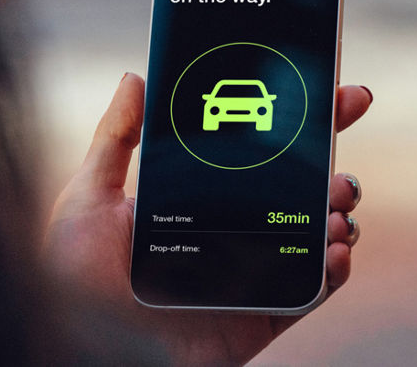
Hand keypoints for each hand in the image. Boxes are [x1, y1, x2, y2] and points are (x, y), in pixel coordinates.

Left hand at [43, 73, 370, 364]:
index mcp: (199, 197)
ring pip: (315, 232)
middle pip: (299, 184)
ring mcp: (252, 273)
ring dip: (337, 209)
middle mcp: (232, 230)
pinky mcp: (263, 315)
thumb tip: (135, 76)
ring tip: (333, 203)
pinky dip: (334, 268)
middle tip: (343, 134)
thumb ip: (114, 139)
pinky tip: (333, 249)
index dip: (300, 119)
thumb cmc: (73, 280)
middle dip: (333, 155)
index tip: (333, 91)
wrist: (85, 350)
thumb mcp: (88, 199)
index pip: (258, 150)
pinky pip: (313, 290)